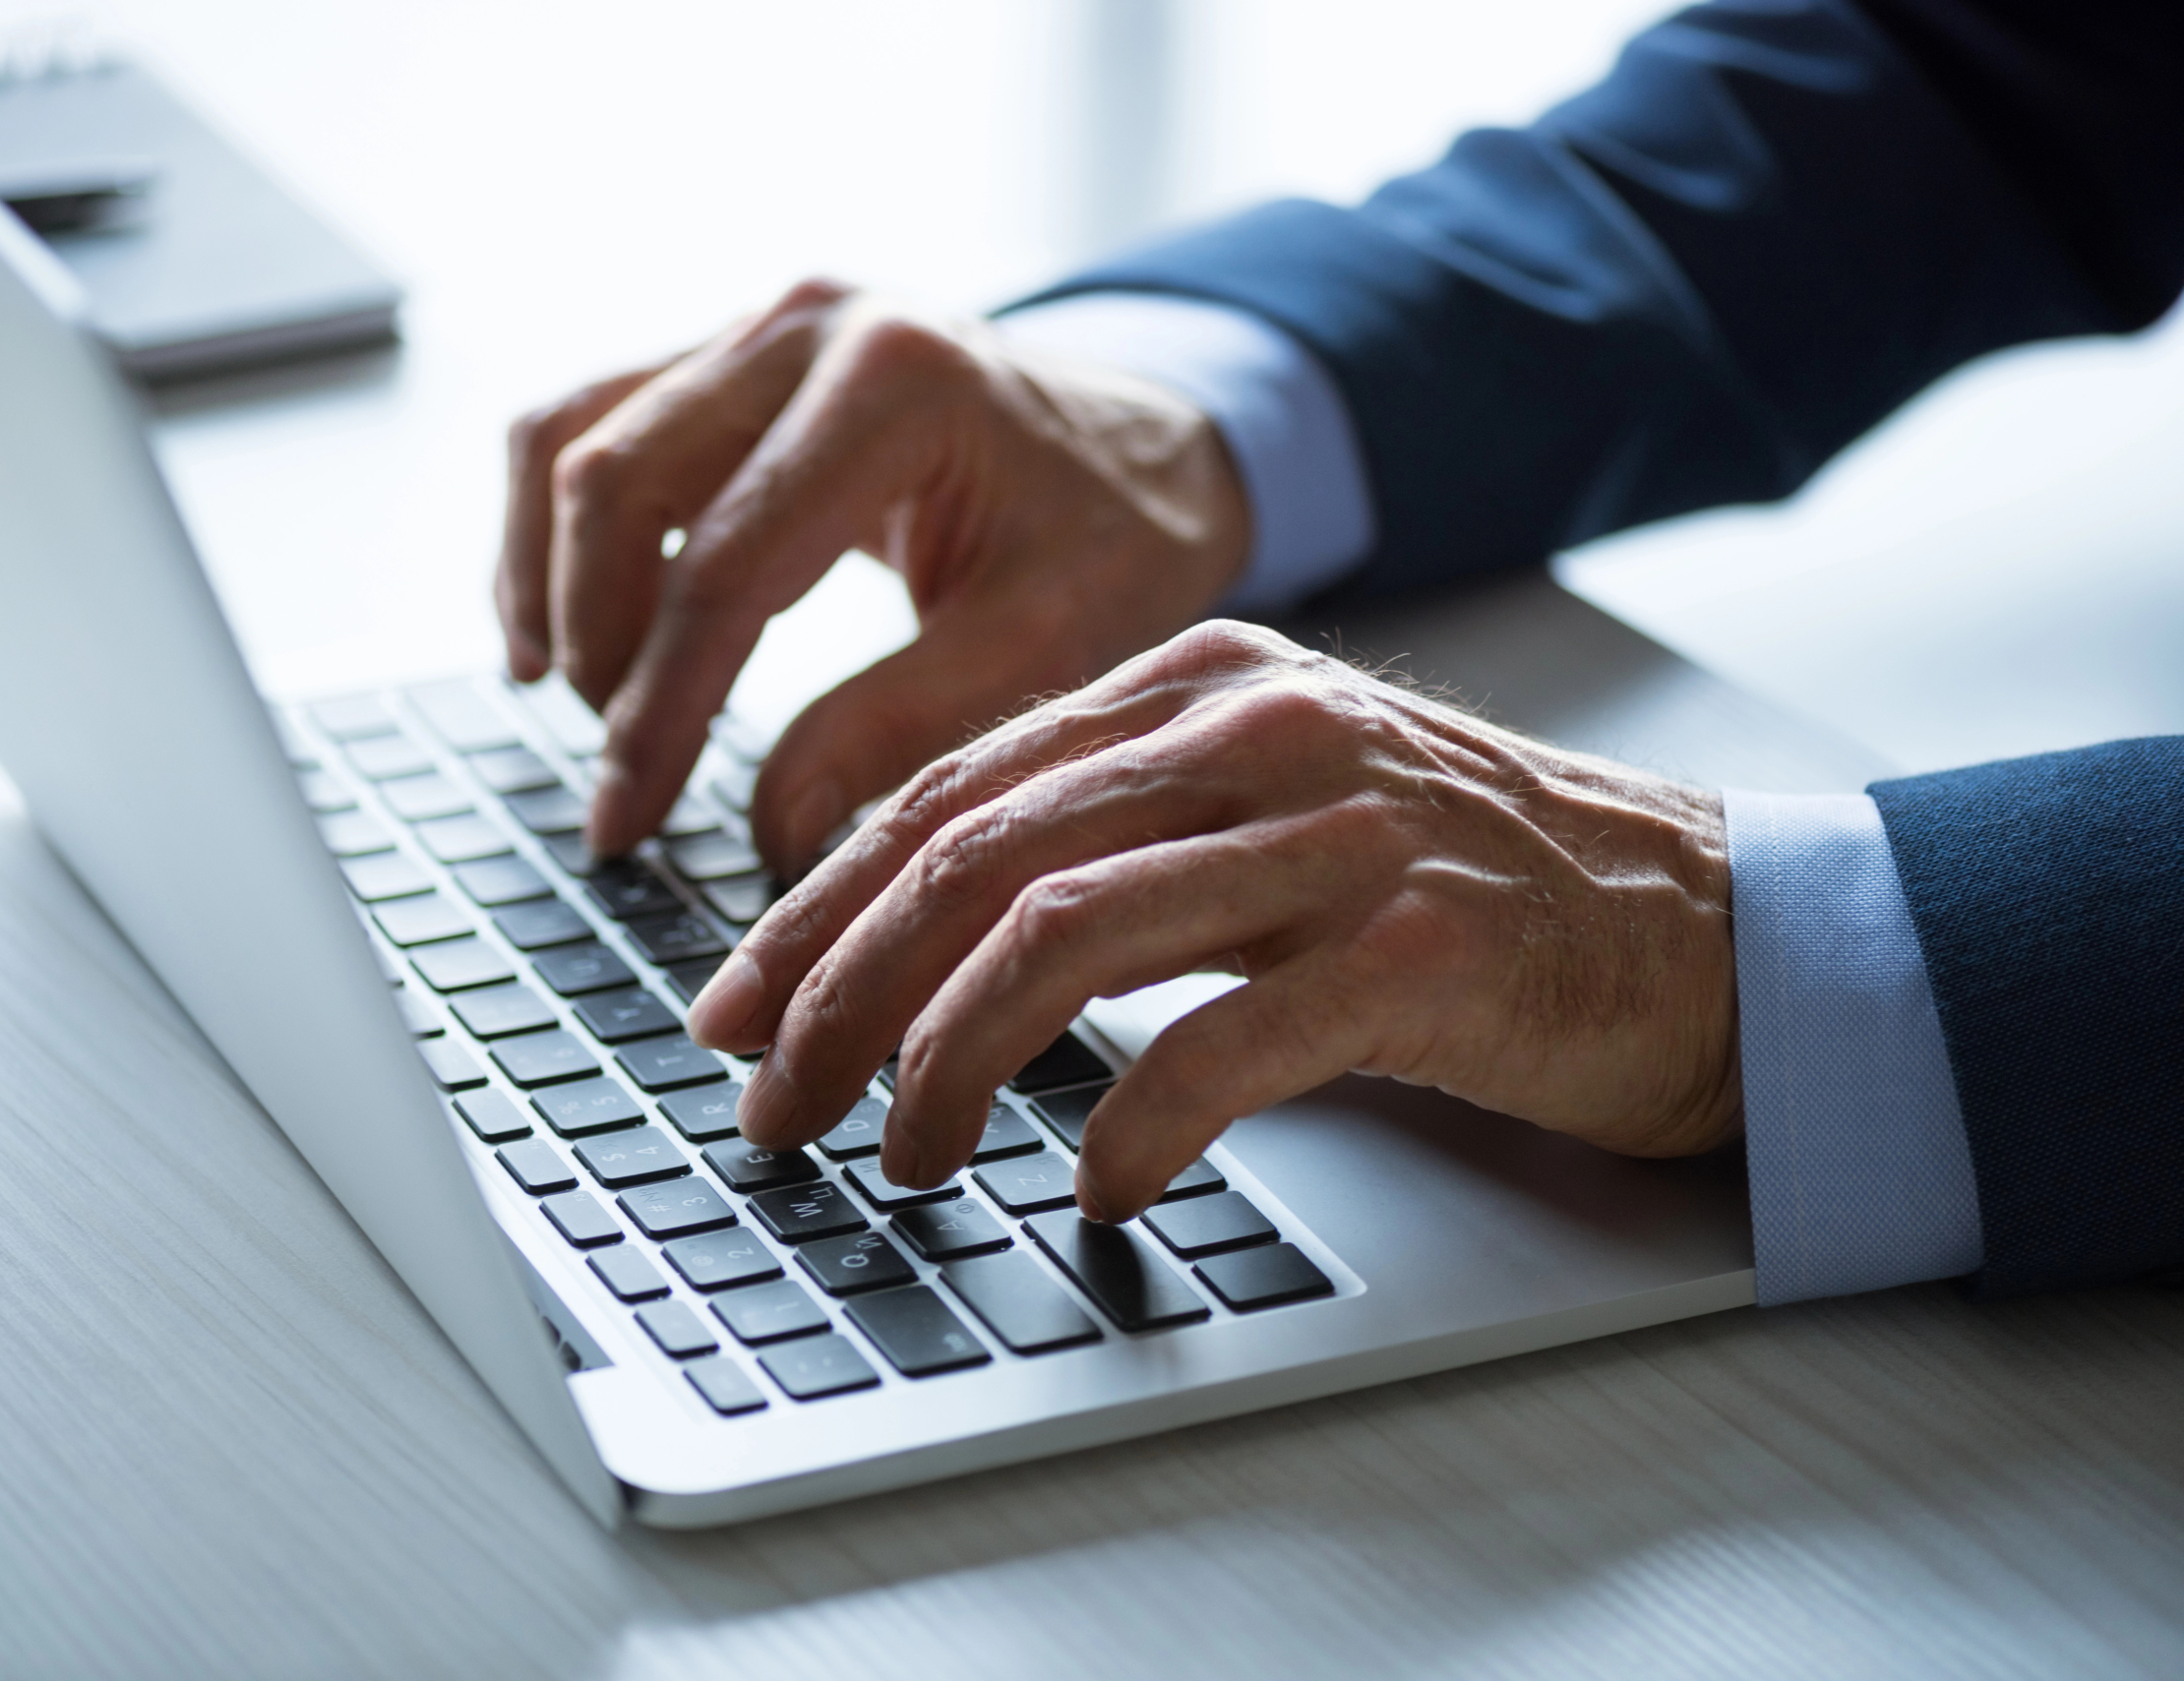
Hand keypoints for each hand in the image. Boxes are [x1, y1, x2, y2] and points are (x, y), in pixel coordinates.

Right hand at [495, 279, 1248, 866]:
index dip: (660, 708)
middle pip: (614, 481)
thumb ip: (899, 730)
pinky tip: (559, 639)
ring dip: (553, 587)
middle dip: (599, 652)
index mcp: (899, 380)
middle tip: (622, 782)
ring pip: (569, 440)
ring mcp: (753, 324)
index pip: (727, 562)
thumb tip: (764, 834)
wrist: (1142, 450)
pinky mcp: (718, 352)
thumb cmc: (1110, 544)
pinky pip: (579, 424)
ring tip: (591, 712)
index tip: (625, 819)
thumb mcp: (1044, 644)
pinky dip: (547, 533)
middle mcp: (808, 323)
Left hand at [687, 621, 1742, 1220]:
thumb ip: (1105, 846)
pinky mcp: (1419, 945)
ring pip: (1061, 932)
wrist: (1703, 919)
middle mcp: (1252, 732)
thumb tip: (907, 952)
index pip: (947, 791)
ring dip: (945, 1062)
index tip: (734, 1010)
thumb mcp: (1263, 814)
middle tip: (771, 1106)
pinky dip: (1130, 1122)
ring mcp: (1339, 831)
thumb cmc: (1460, 885)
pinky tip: (1090, 1184)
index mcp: (1192, 685)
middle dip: (838, 996)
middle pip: (972, 856)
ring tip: (901, 1158)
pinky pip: (1222, 1040)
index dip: (814, 910)